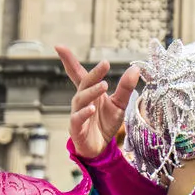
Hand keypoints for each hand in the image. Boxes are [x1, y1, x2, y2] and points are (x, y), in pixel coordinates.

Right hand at [59, 47, 138, 162]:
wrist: (100, 148)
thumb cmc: (106, 123)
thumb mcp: (120, 104)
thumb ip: (125, 87)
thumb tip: (135, 68)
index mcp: (89, 92)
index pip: (78, 73)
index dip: (69, 60)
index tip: (59, 46)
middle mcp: (81, 100)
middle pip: (84, 83)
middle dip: (94, 73)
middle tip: (105, 64)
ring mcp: (77, 114)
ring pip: (81, 99)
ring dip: (92, 91)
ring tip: (104, 85)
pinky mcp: (76, 128)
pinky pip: (77, 119)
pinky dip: (84, 113)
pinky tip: (92, 108)